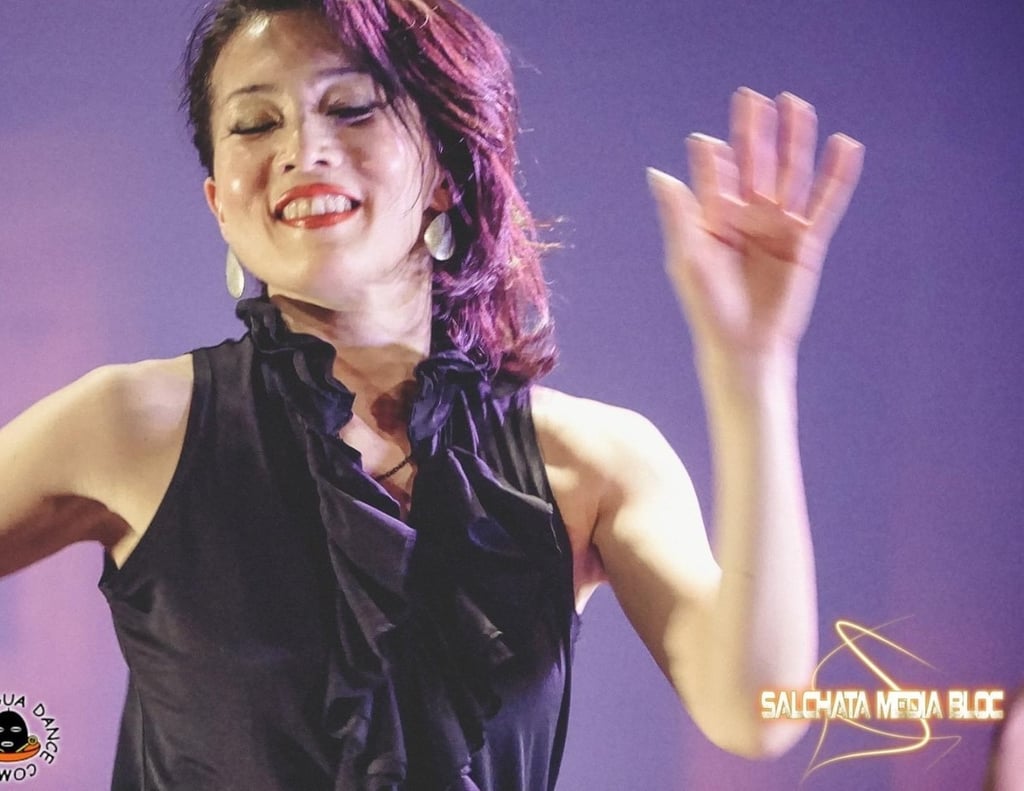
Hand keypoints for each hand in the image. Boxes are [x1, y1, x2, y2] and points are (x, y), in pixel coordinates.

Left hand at [647, 88, 863, 360]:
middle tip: (754, 98)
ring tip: (797, 105)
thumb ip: (679, 213)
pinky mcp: (808, 241)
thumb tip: (658, 172)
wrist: (745, 344)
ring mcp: (780, 226)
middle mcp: (749, 216)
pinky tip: (846, 146)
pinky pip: (825, 202)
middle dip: (755, 133)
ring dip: (795, 141)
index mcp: (717, 218)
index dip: (715, 157)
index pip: (718, 176)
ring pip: (791, 175)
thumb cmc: (710, 305)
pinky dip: (837, 176)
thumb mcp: (689, 257)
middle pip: (756, 165)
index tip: (706, 141)